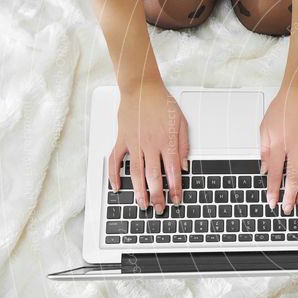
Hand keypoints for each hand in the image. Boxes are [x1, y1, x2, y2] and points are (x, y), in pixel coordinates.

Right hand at [107, 80, 189, 212]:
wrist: (141, 88)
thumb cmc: (162, 104)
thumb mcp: (181, 122)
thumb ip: (183, 146)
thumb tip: (184, 166)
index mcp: (167, 141)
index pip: (173, 171)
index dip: (175, 188)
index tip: (176, 200)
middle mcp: (150, 144)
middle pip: (154, 176)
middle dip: (157, 196)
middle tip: (159, 209)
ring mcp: (134, 143)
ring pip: (135, 173)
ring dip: (138, 191)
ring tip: (141, 205)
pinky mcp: (121, 140)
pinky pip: (115, 161)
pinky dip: (113, 175)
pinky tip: (116, 188)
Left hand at [259, 85, 297, 213]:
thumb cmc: (283, 107)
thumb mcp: (265, 127)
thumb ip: (264, 150)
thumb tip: (265, 169)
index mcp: (279, 144)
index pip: (276, 173)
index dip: (273, 190)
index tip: (272, 202)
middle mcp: (295, 147)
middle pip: (293, 177)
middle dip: (289, 196)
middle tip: (287, 209)